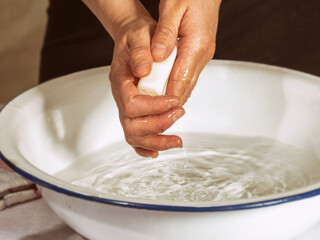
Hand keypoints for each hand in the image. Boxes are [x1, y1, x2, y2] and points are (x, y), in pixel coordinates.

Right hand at [109, 11, 184, 157]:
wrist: (135, 38)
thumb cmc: (137, 35)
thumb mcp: (140, 34)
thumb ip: (141, 51)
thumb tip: (144, 71)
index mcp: (121, 80)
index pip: (132, 104)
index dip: (154, 107)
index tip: (174, 101)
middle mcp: (122, 97)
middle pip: (132, 127)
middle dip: (158, 125)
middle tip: (179, 114)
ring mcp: (128, 107)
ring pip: (135, 136)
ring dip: (157, 141)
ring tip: (178, 140)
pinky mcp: (137, 111)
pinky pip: (137, 135)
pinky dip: (147, 147)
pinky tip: (160, 150)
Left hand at [151, 0, 221, 104]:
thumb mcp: (172, 7)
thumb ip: (164, 33)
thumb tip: (157, 56)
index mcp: (197, 43)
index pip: (182, 77)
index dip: (169, 96)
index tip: (159, 110)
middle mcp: (203, 52)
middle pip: (187, 84)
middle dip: (171, 101)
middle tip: (155, 115)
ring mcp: (203, 53)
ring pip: (188, 81)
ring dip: (174, 94)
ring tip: (158, 108)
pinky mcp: (201, 52)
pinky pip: (189, 73)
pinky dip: (177, 83)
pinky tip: (166, 89)